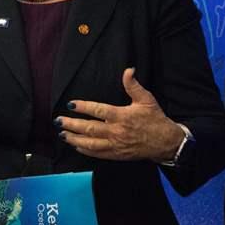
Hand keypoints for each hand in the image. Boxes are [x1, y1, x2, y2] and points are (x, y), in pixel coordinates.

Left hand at [56, 67, 184, 160]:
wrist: (165, 142)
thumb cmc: (155, 119)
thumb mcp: (146, 99)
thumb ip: (133, 85)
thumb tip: (128, 70)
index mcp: (122, 116)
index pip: (98, 110)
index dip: (83, 107)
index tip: (70, 104)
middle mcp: (116, 131)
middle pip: (89, 128)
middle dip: (72, 124)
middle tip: (58, 121)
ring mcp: (115, 145)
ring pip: (90, 143)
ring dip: (74, 139)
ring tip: (63, 134)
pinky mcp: (116, 154)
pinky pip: (97, 154)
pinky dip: (85, 150)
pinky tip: (76, 146)